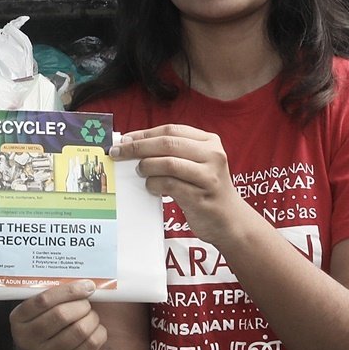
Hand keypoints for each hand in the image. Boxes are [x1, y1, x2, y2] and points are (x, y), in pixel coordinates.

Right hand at [9, 281, 104, 349]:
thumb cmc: (42, 332)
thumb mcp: (34, 316)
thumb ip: (50, 299)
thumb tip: (83, 283)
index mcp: (18, 320)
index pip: (44, 300)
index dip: (69, 291)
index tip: (86, 286)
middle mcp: (28, 341)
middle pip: (63, 314)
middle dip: (82, 305)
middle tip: (86, 303)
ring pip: (80, 329)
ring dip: (92, 318)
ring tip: (91, 316)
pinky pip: (91, 344)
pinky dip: (99, 332)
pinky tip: (95, 330)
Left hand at [117, 125, 248, 246]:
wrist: (229, 220)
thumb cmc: (204, 189)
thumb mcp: (196, 164)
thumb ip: (173, 152)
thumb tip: (133, 144)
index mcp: (210, 141)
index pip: (171, 129)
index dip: (144, 133)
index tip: (124, 139)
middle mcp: (213, 155)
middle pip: (168, 143)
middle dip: (138, 147)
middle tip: (119, 153)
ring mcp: (209, 176)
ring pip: (168, 163)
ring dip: (147, 166)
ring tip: (140, 172)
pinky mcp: (201, 196)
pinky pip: (170, 185)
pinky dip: (155, 184)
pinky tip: (151, 187)